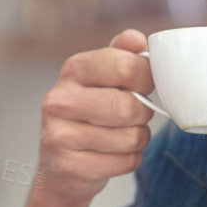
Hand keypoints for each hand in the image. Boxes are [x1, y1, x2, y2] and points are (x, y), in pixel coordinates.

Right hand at [36, 30, 154, 204]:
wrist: (59, 166)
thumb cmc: (90, 115)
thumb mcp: (103, 79)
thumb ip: (122, 55)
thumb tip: (137, 39)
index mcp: (73, 70)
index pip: (127, 66)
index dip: (146, 79)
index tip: (140, 85)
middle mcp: (60, 100)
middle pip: (129, 107)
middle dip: (142, 115)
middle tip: (132, 116)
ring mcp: (60, 135)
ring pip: (131, 138)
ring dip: (136, 140)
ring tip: (119, 136)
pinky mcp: (69, 166)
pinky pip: (125, 162)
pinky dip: (128, 161)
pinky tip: (110, 156)